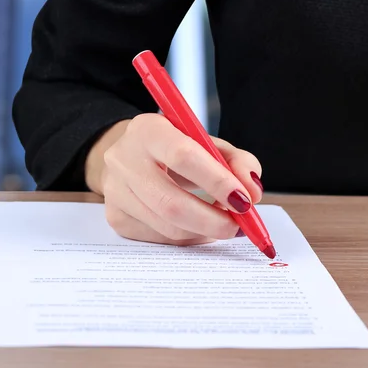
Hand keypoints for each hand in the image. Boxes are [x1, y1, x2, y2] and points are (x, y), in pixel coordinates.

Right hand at [87, 114, 263, 244]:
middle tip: (239, 226)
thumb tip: (252, 192)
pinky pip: (160, 238)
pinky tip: (198, 226)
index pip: (183, 157)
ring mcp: (115, 191)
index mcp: (147, 129)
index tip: (244, 201)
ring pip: (167, 227)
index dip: (217, 182)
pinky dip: (188, 237)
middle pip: (171, 203)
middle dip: (213, 220)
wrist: (130, 156)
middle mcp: (123, 159)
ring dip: (204, 232)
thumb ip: (237, 162)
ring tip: (222, 223)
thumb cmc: (175, 148)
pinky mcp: (116, 217)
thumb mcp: (207, 143)